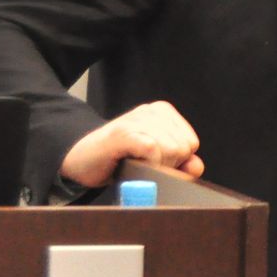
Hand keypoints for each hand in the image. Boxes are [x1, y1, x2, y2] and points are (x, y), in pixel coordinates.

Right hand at [60, 101, 204, 186]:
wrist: (79, 161)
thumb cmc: (117, 161)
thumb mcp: (155, 161)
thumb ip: (180, 163)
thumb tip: (196, 165)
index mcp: (163, 113)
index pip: (191, 142)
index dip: (176, 161)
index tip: (153, 161)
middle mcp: (152, 111)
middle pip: (184, 147)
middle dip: (167, 164)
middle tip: (141, 162)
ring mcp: (137, 119)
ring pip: (172, 149)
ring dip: (154, 165)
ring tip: (134, 161)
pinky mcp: (124, 132)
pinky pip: (153, 150)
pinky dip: (146, 163)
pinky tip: (131, 161)